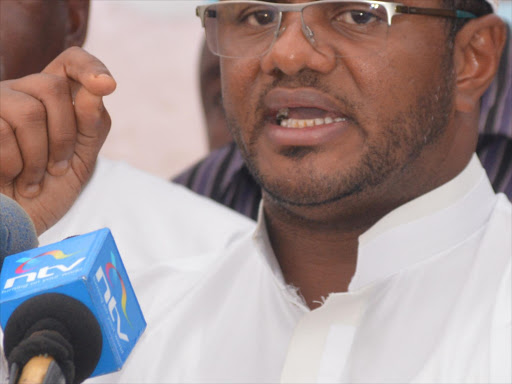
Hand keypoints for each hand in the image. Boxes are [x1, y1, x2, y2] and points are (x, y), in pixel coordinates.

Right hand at [0, 47, 115, 234]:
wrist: (16, 223)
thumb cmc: (49, 191)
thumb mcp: (80, 161)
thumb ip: (92, 126)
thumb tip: (98, 89)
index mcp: (52, 100)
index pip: (71, 62)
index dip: (89, 67)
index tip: (108, 86)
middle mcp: (22, 94)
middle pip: (52, 86)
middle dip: (64, 135)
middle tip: (59, 168)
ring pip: (28, 112)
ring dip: (40, 156)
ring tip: (35, 180)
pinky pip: (1, 131)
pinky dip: (15, 165)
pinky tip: (12, 180)